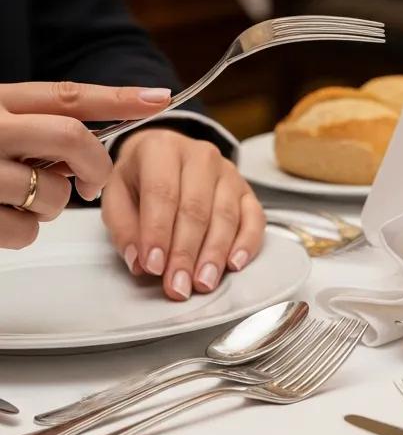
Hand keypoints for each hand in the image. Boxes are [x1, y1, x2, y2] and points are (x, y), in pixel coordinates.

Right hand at [0, 80, 170, 248]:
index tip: (159, 97)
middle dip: (96, 167)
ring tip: (20, 197)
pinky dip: (22, 231)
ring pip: (53, 192)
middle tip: (93, 184)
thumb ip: (36, 129)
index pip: (68, 95)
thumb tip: (89, 152)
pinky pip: (25, 229)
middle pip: (73, 139)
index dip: (119, 97)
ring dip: (50, 205)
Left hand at [102, 129, 264, 300]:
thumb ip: (123, 227)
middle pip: (196, 209)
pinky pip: (254, 218)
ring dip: (214, 254)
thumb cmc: (140, 178)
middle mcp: (200, 156)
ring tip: (202, 283)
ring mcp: (228, 172)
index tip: (153, 266)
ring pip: (226, 216)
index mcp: (161, 149)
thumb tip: (140, 261)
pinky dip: (247, 243)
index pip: (162, 193)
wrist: (167, 156)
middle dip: (186, 253)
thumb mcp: (116, 194)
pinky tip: (234, 264)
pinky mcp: (247, 191)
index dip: (157, 232)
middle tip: (177, 285)